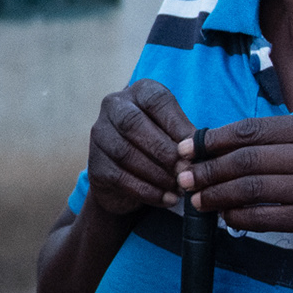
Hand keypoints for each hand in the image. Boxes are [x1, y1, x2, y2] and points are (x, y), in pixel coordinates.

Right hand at [82, 80, 194, 219]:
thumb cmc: (160, 149)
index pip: (155, 100)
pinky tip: (167, 199)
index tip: (193, 148)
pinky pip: (120, 178)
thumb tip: (198, 150)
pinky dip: (147, 191)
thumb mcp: (175, 135)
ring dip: (157, 174)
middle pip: (133, 124)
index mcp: (138, 92)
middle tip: (186, 170)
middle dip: (163, 150)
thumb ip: (185, 137)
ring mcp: (100, 135)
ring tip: (179, 187)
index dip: (176, 124)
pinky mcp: (95, 166)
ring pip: (125, 153)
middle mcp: (113, 107)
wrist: (128, 181)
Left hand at [179, 115, 292, 261]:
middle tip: (183, 177)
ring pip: (250, 188)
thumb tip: (225, 142)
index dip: (214, 138)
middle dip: (207, 168)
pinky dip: (238, 218)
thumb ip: (285, 139)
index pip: (252, 128)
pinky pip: (264, 217)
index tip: (188, 147)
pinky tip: (225, 217)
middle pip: (246, 158)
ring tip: (196, 200)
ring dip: (216, 194)